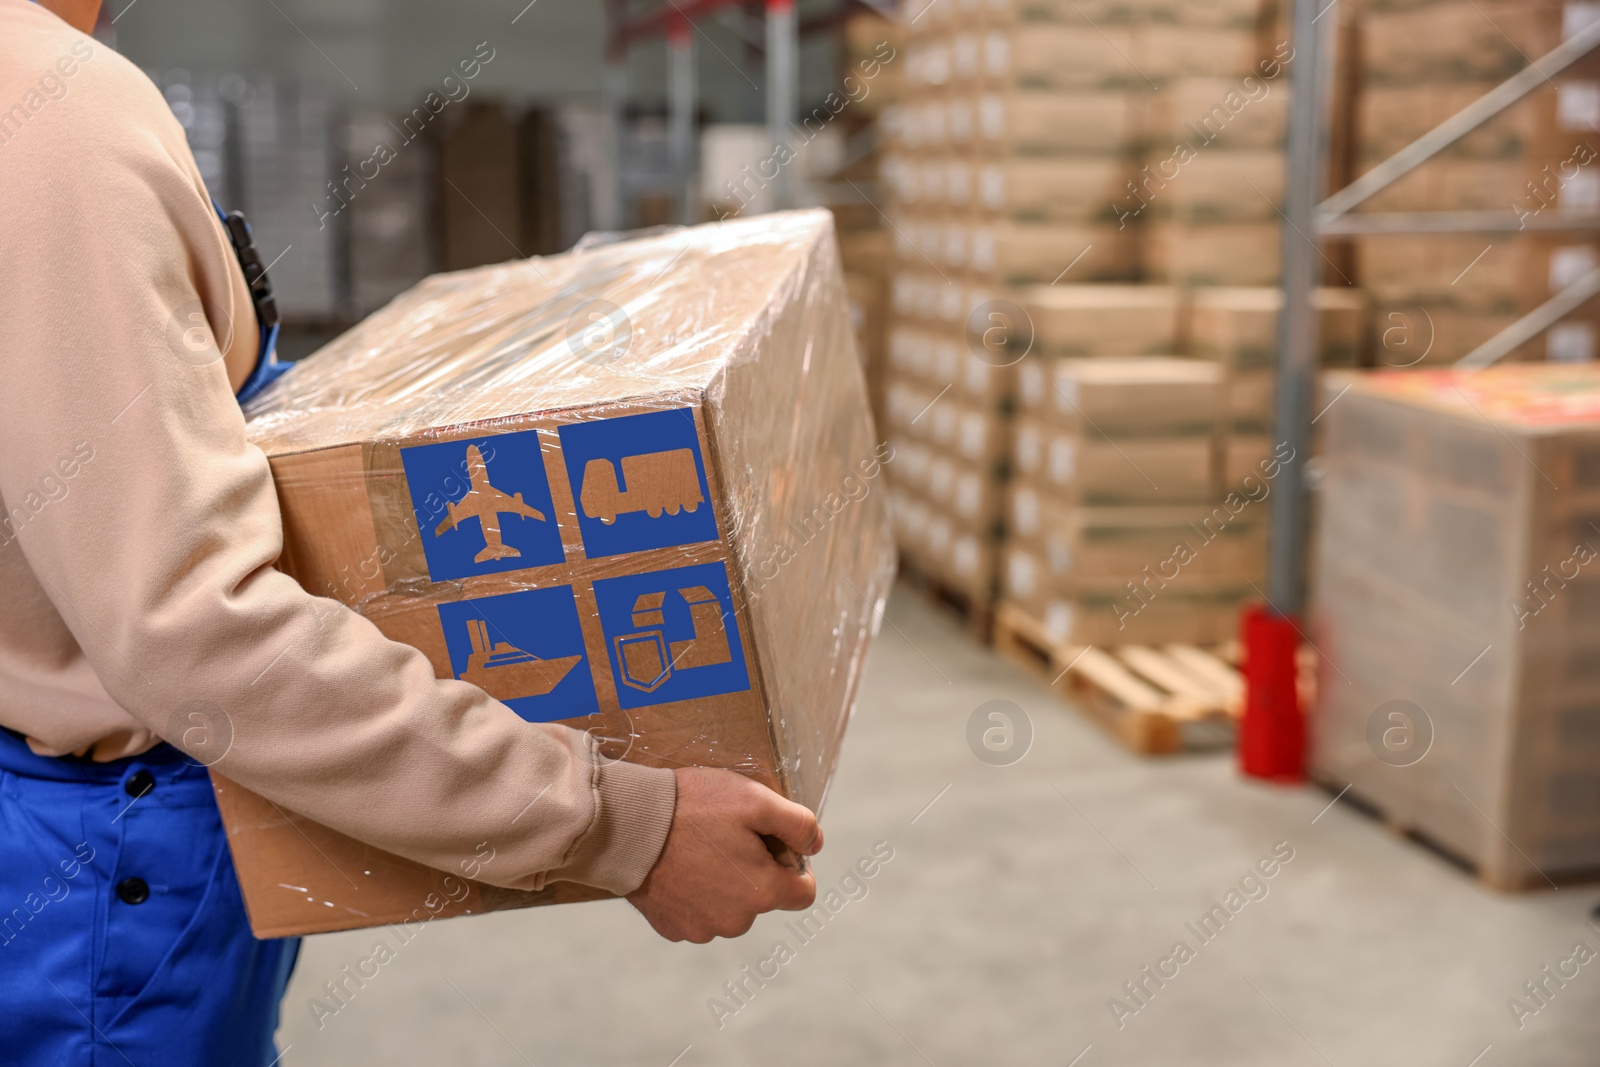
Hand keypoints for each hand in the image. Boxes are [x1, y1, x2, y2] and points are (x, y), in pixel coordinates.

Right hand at [627, 767, 822, 942]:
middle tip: (727, 838)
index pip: (804, 892)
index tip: (770, 842)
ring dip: (723, 884)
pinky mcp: (672, 928)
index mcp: (763, 893)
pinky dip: (694, 893)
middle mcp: (736, 921)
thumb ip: (799, 824)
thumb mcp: (756, 799)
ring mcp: (701, 929)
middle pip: (763, 898)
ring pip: (730, 907)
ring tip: (698, 849)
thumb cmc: (693, 808)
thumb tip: (815, 845)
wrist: (627, 825)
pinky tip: (678, 866)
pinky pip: (697, 913)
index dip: (793, 863)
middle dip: (754, 871)